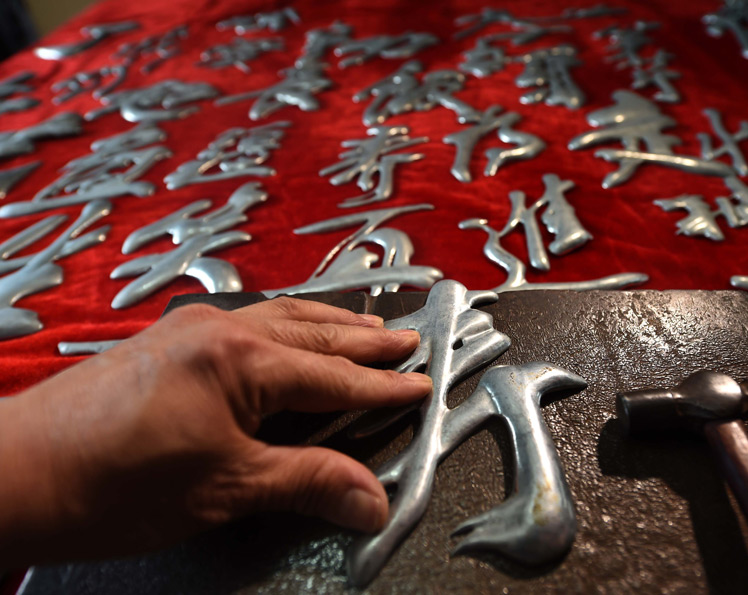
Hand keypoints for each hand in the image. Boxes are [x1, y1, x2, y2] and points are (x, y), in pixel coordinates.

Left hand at [0, 297, 431, 566]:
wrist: (14, 472)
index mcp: (241, 360)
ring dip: (328, 325)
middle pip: (313, 334)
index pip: (333, 377)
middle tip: (407, 338)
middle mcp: (221, 331)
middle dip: (364, 340)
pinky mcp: (167, 340)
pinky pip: (248, 321)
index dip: (381, 387)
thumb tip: (370, 500)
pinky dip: (286, 326)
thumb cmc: (111, 482)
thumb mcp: (224, 488)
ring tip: (364, 325)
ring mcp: (190, 329)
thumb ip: (306, 482)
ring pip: (281, 319)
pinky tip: (291, 332)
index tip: (419, 384)